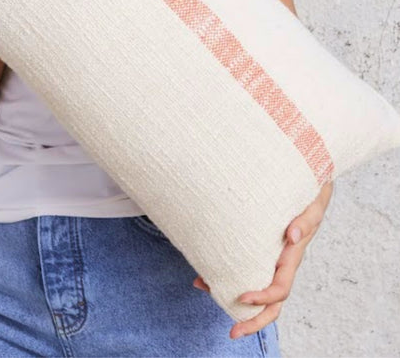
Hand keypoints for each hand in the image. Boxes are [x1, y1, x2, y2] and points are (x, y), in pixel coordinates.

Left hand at [193, 181, 333, 338]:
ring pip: (256, 289)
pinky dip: (226, 271)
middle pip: (271, 305)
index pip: (280, 289)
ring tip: (204, 289)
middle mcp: (281, 263)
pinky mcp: (260, 248)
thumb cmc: (310, 195)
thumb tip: (292, 237)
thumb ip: (305, 221)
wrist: (308, 182)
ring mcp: (271, 258)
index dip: (263, 298)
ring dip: (234, 299)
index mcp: (292, 258)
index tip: (242, 296)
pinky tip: (205, 268)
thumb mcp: (311, 206)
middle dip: (253, 321)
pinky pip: (245, 266)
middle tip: (232, 333)